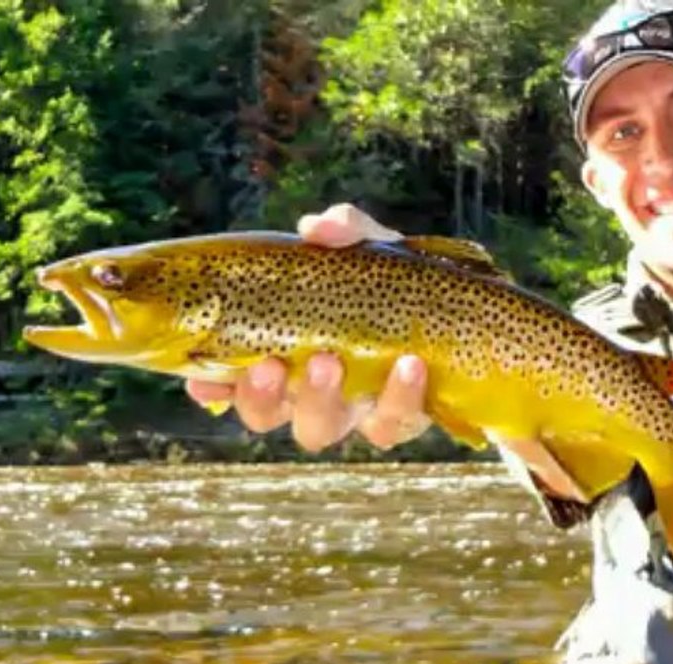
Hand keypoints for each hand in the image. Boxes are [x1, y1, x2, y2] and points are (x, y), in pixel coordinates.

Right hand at [185, 203, 431, 452]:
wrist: (472, 321)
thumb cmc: (404, 286)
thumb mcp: (374, 251)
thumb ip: (347, 234)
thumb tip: (317, 227)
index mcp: (288, 353)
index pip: (234, 377)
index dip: (214, 384)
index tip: (200, 377)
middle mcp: (312, 391)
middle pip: (266, 414)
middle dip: (260, 396)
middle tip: (269, 365)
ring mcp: (354, 411)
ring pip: (318, 428)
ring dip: (317, 398)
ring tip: (328, 362)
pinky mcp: (401, 419)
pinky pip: (393, 422)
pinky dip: (399, 394)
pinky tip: (409, 365)